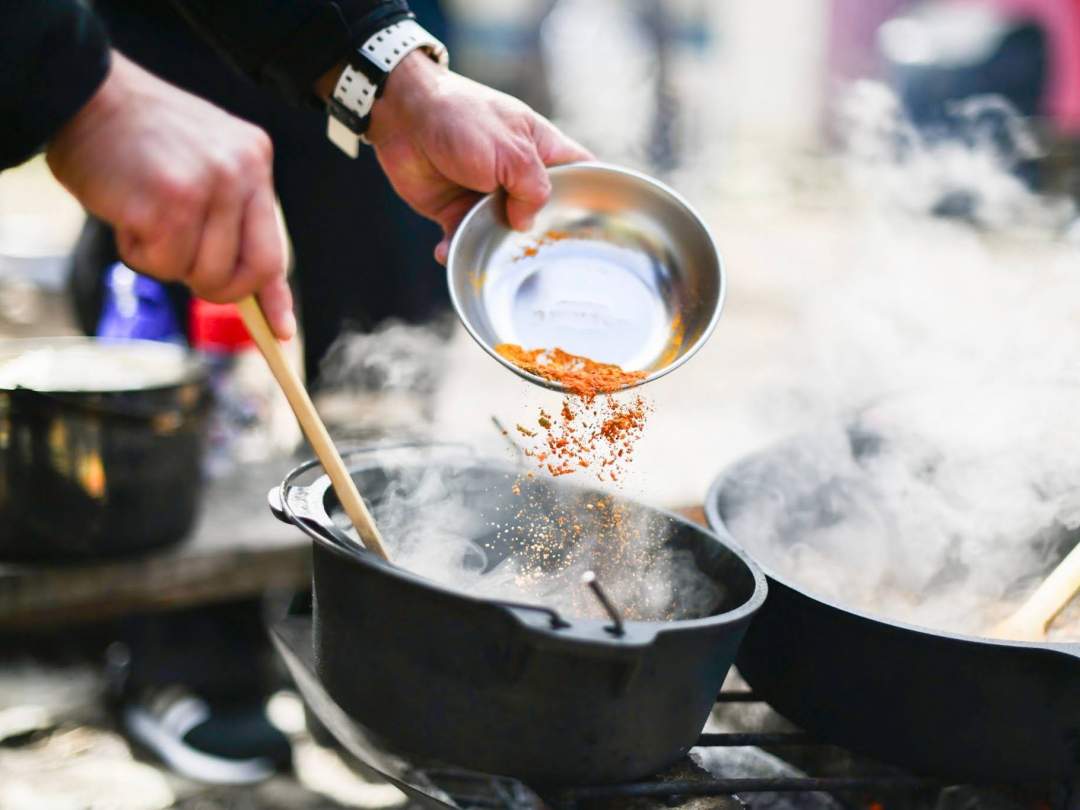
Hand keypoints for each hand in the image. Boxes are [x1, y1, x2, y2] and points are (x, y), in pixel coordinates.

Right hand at [47, 53, 294, 338]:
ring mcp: (208, 188)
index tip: (282, 331)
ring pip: (201, 273)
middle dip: (220, 290)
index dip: (275, 295)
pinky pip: (160, 265)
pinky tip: (127, 212)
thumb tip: (251, 290)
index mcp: (254, 162)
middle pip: (252, 271)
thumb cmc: (138, 138)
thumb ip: (230, 216)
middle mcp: (241, 173)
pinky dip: (136, 251)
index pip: (274, 245)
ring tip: (145, 215)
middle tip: (186, 270)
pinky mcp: (168, 205)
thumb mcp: (204, 164)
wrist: (84, 93)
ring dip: (165, 260)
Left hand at [365, 53, 592, 263]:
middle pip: (544, 216)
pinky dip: (456, 249)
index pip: (582, 174)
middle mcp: (519, 176)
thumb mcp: (511, 151)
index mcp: (542, 150)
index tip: (600, 230)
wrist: (402, 115)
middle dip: (542, 239)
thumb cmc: (462, 118)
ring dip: (495, 251)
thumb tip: (526, 224)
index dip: (594, 198)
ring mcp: (488, 195)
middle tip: (542, 261)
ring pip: (503, 235)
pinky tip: (448, 252)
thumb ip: (532, 188)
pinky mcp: (456, 210)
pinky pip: (464, 239)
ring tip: (489, 262)